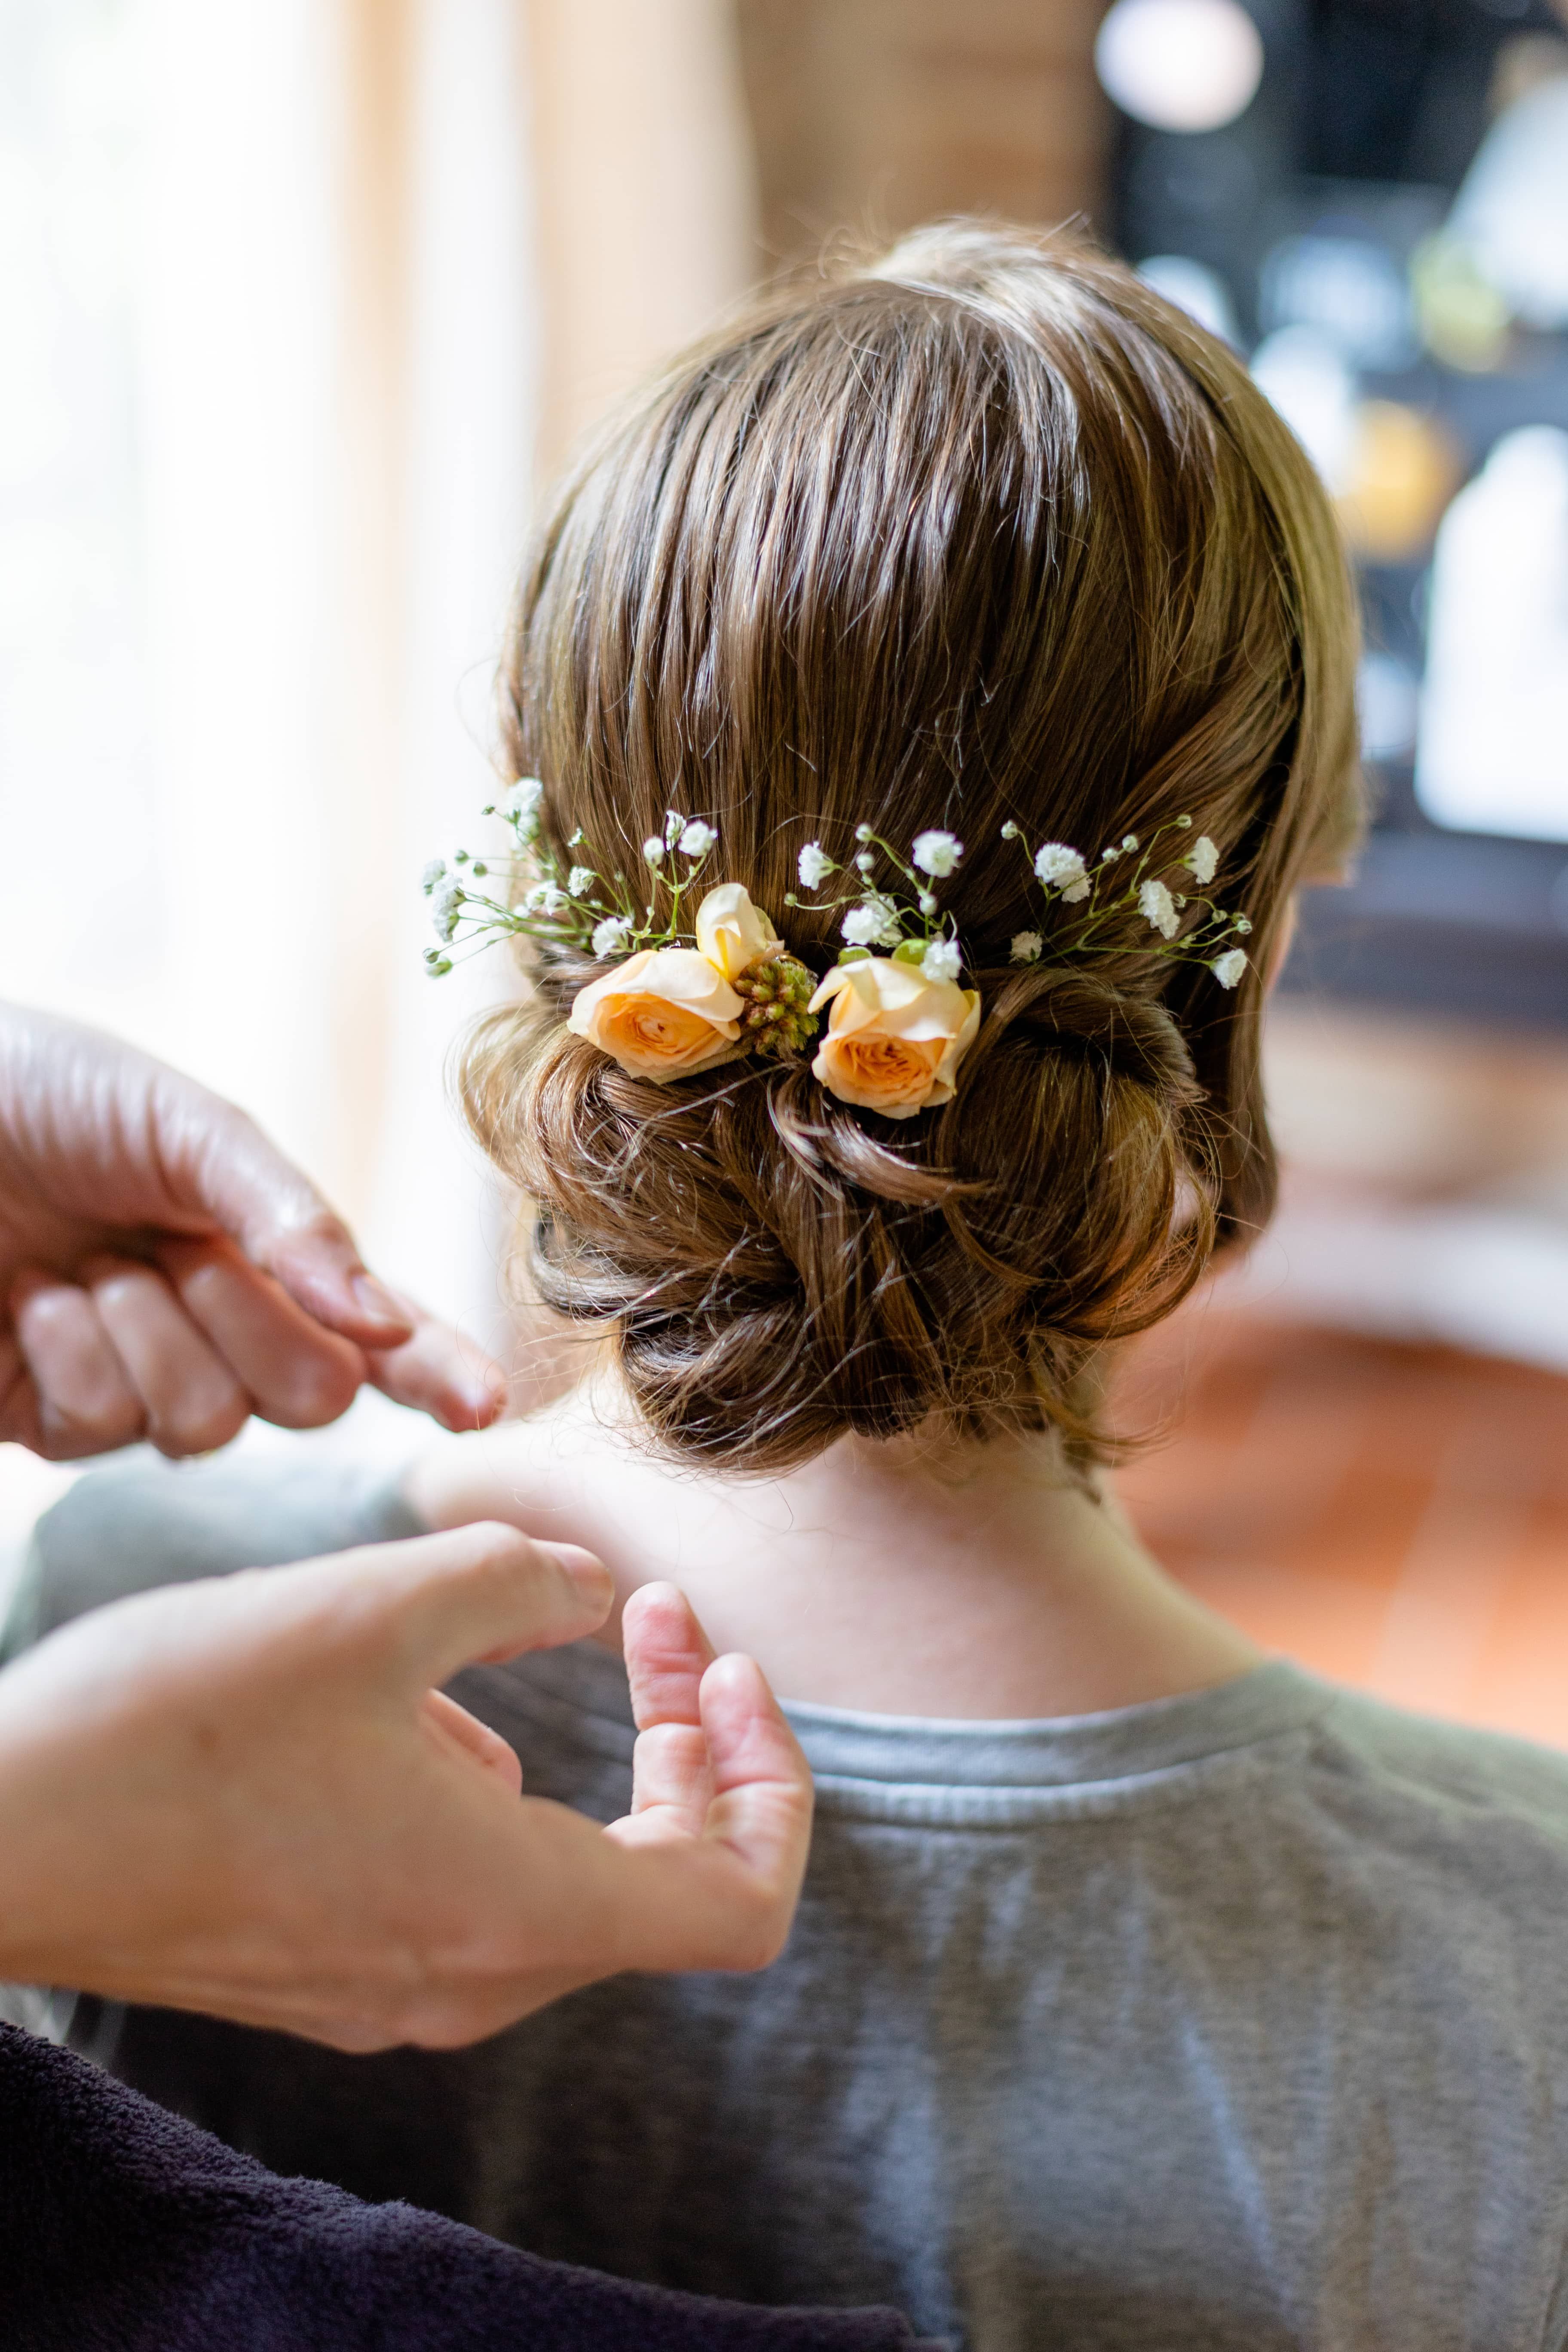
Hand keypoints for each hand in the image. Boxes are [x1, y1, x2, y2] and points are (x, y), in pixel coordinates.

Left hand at [0, 1005, 502, 1454]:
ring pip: (206, 1427)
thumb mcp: (184, 1126)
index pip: (375, 1331)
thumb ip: (291, 1219)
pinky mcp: (49, 1422)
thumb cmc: (42, 1092)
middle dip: (255, 1328)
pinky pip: (103, 1431)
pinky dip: (70, 1352)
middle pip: (309, 1396)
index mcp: (262, 1254)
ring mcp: (133, 1383)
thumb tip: (381, 1324)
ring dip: (146, 1331)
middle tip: (181, 1259)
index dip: (435, 1370)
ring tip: (86, 1265)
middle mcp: (212, 1330)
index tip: (484, 1408)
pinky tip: (28, 1303)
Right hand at [0, 1524, 811, 2048]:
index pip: (739, 1906)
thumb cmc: (172, 1732)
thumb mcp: (371, 1608)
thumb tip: (595, 1593)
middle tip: (654, 1617)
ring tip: (512, 1635)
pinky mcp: (330, 1970)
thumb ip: (518, 1583)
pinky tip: (404, 1696)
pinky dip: (482, 1785)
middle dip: (681, 1740)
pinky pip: (464, 1886)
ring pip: (558, 1877)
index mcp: (510, 1915)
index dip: (770, 1784)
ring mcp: (394, 1990)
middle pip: (659, 1884)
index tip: (724, 1666)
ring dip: (579, 1753)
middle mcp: (468, 1983)